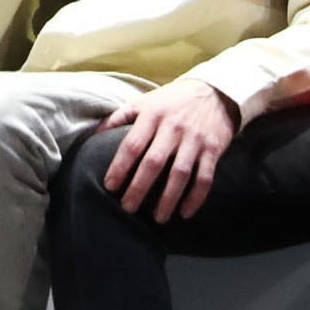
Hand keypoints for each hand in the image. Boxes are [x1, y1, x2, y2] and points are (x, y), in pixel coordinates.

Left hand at [99, 79, 239, 222]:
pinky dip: (196, 197)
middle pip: (153, 162)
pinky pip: (205, 177)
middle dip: (139, 188)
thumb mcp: (145, 101)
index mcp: (152, 115)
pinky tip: (185, 213)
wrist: (216, 91)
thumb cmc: (172, 100)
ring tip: (158, 218)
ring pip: (180, 174)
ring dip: (168, 198)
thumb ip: (120, 117)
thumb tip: (94, 135)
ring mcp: (194, 139)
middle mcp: (173, 127)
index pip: (132, 145)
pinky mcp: (213, 149)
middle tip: (128, 208)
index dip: (119, 167)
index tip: (109, 186)